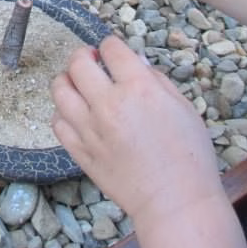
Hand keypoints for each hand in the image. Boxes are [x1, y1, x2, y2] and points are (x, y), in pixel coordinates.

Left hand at [51, 35, 223, 228]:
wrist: (177, 202)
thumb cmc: (188, 157)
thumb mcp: (183, 107)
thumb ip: (156, 79)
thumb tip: (134, 62)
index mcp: (139, 89)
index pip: (111, 48)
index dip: (111, 45)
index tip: (111, 50)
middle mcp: (109, 104)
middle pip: (78, 63)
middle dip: (83, 55)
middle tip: (91, 60)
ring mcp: (90, 129)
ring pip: (59, 90)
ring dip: (67, 80)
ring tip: (78, 84)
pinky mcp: (81, 152)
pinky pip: (58, 123)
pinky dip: (63, 114)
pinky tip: (76, 115)